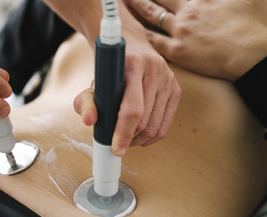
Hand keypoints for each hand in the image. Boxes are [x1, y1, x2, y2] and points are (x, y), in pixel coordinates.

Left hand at [74, 35, 180, 155]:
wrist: (131, 47)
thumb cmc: (110, 71)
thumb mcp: (94, 84)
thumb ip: (86, 102)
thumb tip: (88, 121)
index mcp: (132, 64)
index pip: (131, 108)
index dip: (123, 132)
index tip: (115, 149)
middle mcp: (154, 69)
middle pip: (145, 120)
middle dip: (129, 138)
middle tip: (116, 144)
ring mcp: (169, 79)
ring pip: (156, 126)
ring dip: (139, 140)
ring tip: (125, 139)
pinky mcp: (176, 89)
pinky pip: (166, 125)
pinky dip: (152, 137)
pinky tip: (139, 137)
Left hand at [124, 0, 266, 79]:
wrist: (250, 53)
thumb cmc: (250, 25)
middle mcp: (186, 12)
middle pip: (156, 0)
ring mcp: (180, 31)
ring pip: (151, 16)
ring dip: (136, 8)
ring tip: (123, 3)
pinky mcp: (177, 51)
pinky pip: (153, 41)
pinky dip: (141, 34)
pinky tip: (130, 31)